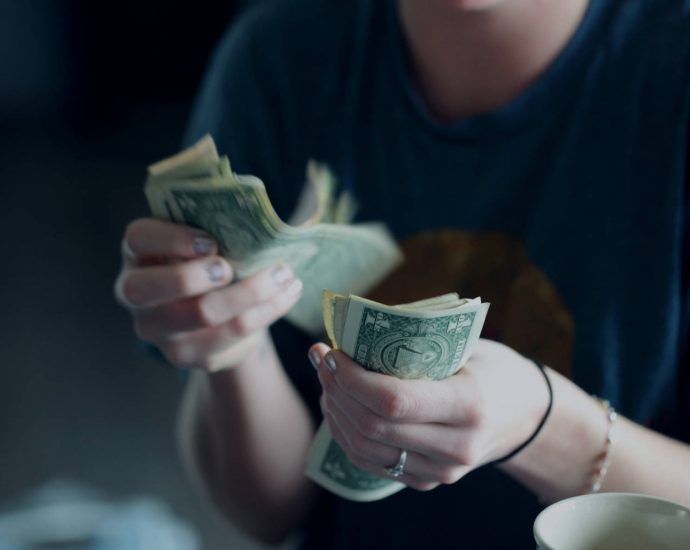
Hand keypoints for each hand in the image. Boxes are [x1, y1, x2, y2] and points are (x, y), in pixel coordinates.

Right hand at [115, 218, 302, 370]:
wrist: (217, 313)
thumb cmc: (209, 261)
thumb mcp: (203, 240)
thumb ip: (214, 226)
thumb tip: (257, 219)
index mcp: (138, 253)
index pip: (138, 239)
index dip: (171, 239)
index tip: (210, 241)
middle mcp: (136, 294)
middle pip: (149, 288)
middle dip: (194, 275)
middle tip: (230, 267)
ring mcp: (158, 331)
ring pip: (201, 313)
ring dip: (251, 291)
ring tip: (284, 274)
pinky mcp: (188, 355)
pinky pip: (232, 334)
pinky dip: (267, 311)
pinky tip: (288, 293)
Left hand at [310, 339, 548, 490]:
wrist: (524, 416)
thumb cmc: (493, 369)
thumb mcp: (467, 346)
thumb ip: (418, 342)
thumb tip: (354, 329)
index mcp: (469, 404)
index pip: (393, 400)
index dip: (352, 378)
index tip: (332, 352)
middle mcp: (456, 446)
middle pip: (372, 427)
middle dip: (336, 390)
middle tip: (322, 359)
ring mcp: (441, 471)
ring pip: (364, 449)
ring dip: (335, 411)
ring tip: (327, 380)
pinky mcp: (427, 481)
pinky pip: (371, 463)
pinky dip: (346, 433)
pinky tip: (339, 405)